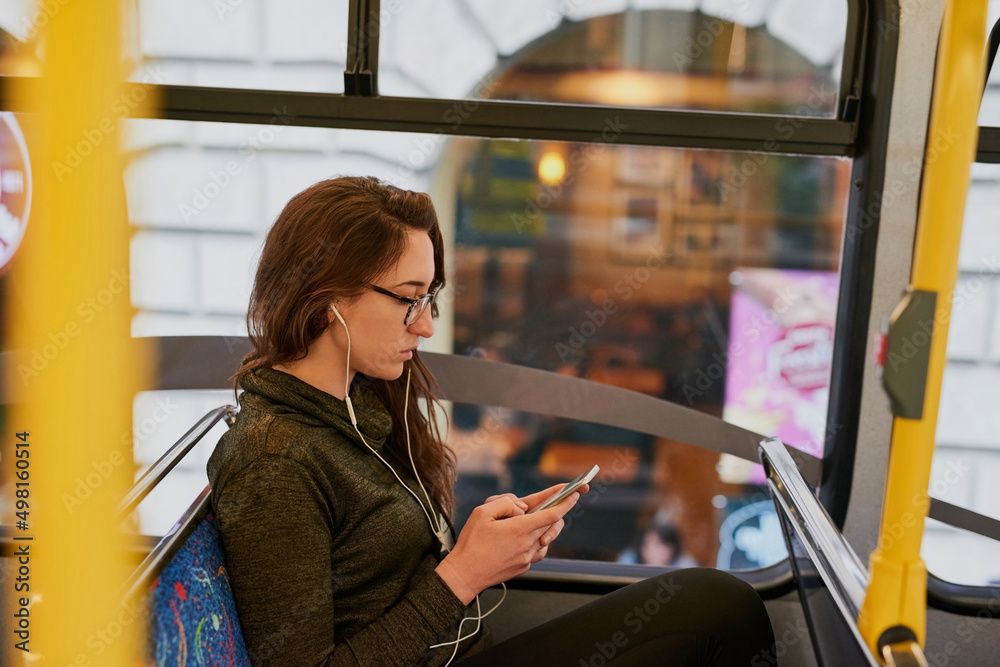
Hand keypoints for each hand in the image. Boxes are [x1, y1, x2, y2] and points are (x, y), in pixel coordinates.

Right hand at [435, 493, 580, 603]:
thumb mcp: (482, 512)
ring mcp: (527, 558)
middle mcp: (527, 545)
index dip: (566, 502)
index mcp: (519, 529)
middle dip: (555, 512)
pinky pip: (537, 550)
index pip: (552, 514)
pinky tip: (521, 538)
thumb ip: (505, 503)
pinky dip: (535, 540)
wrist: (464, 575)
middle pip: (551, 525)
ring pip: (545, 537)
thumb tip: (522, 507)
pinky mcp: (524, 566)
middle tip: (549, 503)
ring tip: (524, 522)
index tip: (575, 493)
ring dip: (541, 527)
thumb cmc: (471, 543)